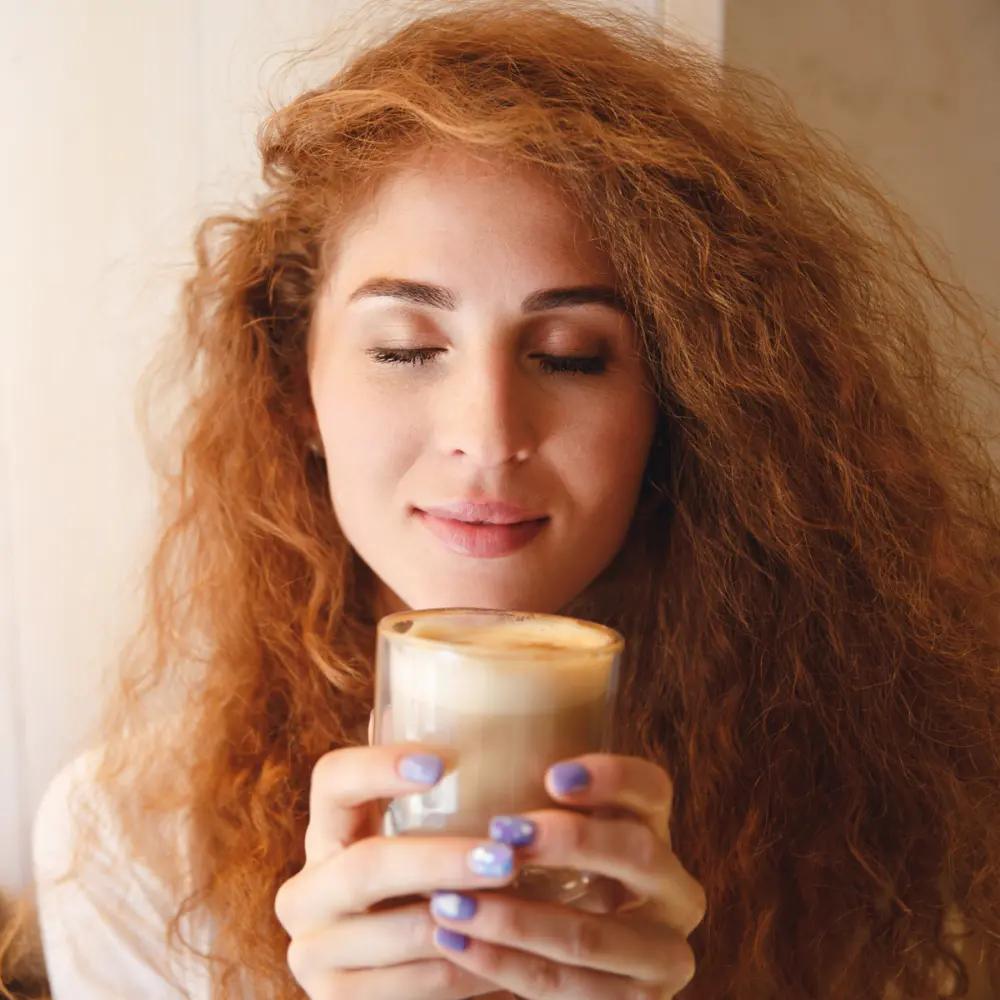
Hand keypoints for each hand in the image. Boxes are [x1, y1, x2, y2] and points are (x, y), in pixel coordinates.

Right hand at [274, 744, 520, 998]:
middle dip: (440, 861)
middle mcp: (307, 887)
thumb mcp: (431, 836)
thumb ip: (446, 790)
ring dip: (465, 924)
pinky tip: (505, 958)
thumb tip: (491, 714)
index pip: (332, 780)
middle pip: (365, 866)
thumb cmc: (431, 888)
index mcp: (328, 829)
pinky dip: (462, 973)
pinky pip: (406, 988)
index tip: (441, 763)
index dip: (379, 767)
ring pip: (391, 934)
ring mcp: (312, 950)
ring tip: (524, 909)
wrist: (412, 980)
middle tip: (507, 856)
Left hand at [427, 754, 705, 998]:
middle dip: (566, 842)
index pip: (653, 788)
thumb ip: (523, 798)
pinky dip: (503, 963)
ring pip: (591, 934)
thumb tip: (430, 730)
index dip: (612, 777)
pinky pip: (564, 988)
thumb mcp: (548, 840)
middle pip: (637, 853)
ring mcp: (662, 956)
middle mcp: (674, 891)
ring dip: (514, 917)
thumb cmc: (540, 882)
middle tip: (500, 832)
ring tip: (448, 899)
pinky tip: (456, 940)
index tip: (552, 775)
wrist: (565, 975)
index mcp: (656, 832)